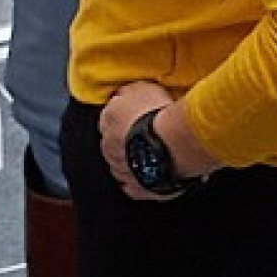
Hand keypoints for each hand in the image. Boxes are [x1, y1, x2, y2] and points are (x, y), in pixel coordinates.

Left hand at [92, 79, 216, 199]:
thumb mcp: (142, 88)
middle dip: (127, 141)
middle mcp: (108, 147)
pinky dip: (144, 182)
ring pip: (123, 166)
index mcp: (107, 121)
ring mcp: (121, 169)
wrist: (170, 143)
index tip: (139, 118)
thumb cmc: (158, 113)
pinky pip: (136, 187)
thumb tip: (124, 93)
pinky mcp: (136, 188)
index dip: (126, 118)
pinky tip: (155, 177)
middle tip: (149, 137)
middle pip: (114, 144)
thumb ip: (130, 93)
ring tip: (155, 157)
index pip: (109, 118)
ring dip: (135, 162)